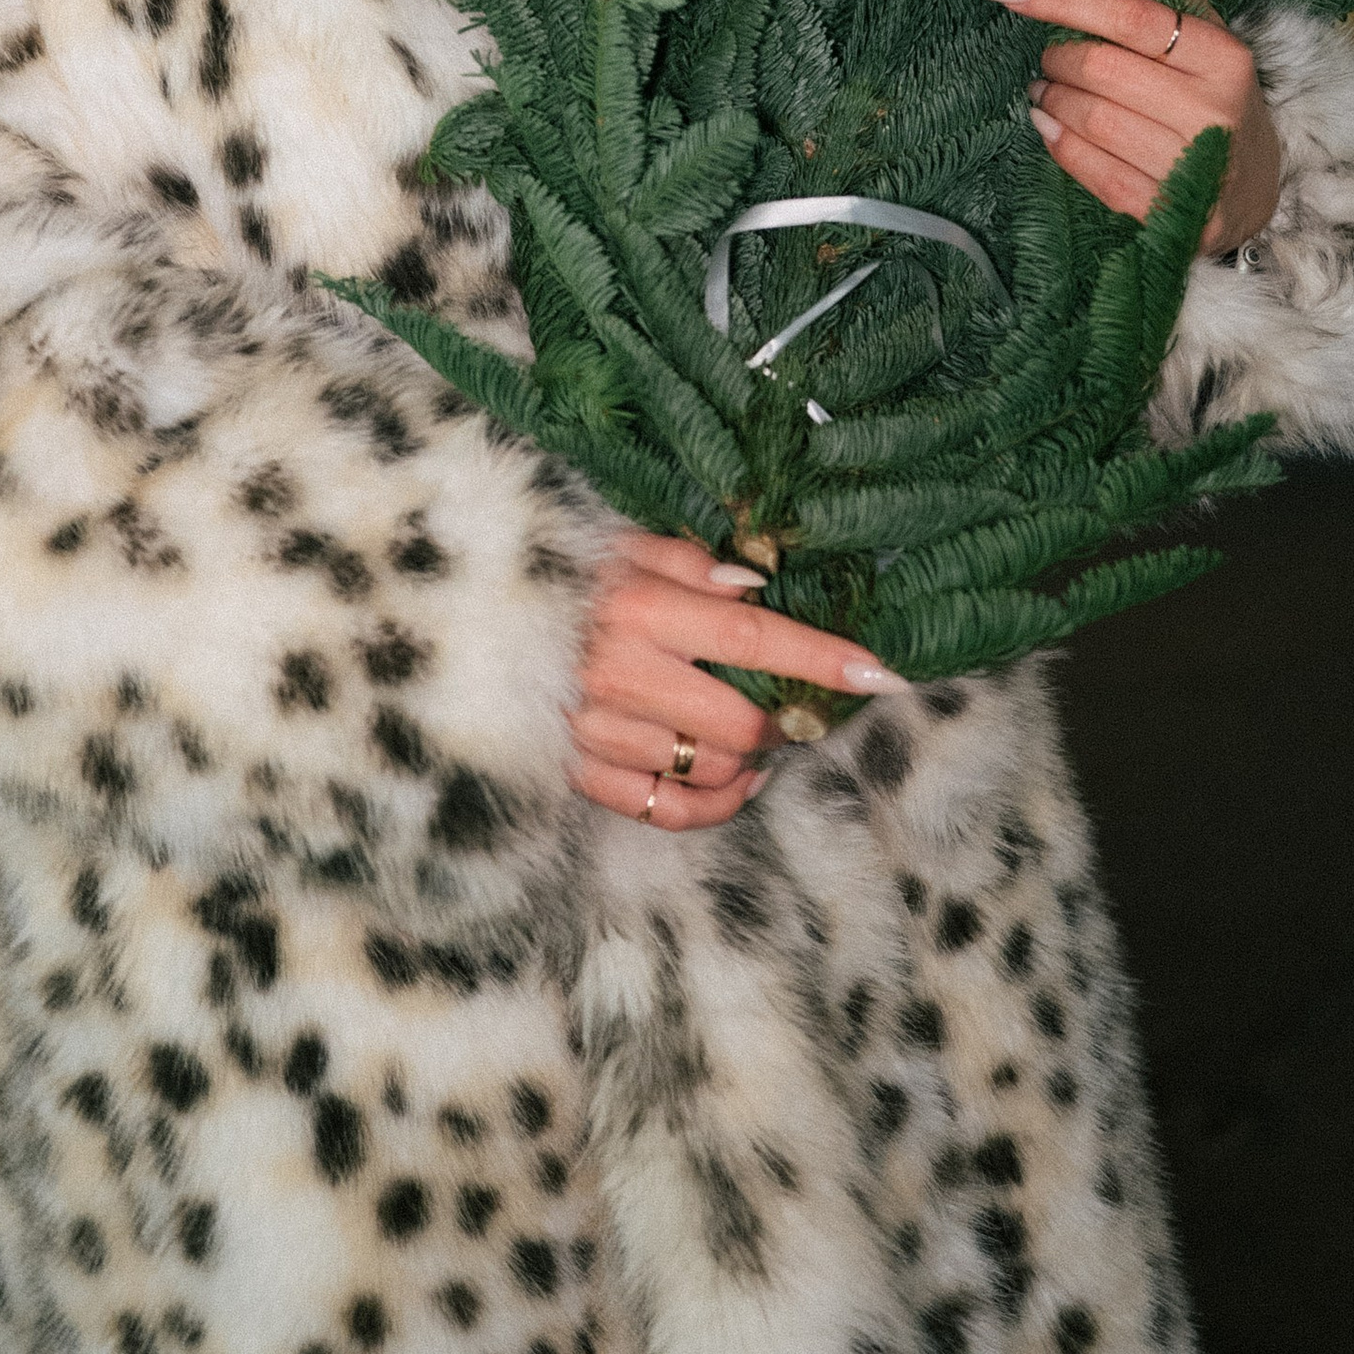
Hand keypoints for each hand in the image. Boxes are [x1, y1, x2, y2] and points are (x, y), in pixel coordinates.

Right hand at [568, 529, 907, 830]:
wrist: (473, 618)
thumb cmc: (556, 571)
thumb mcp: (621, 541)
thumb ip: (692, 561)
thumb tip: (758, 587)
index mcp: (635, 606)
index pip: (753, 637)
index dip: (822, 659)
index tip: (879, 673)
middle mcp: (617, 673)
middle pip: (739, 722)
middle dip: (785, 719)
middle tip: (796, 705)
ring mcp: (596, 732)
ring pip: (710, 771)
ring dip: (751, 759)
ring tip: (758, 735)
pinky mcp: (578, 773)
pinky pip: (667, 812)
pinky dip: (715, 804)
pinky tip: (733, 779)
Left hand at [971, 0, 1279, 256]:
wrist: (1255, 195)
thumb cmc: (1220, 100)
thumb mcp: (1208, 36)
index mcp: (1222, 56)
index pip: (1127, 14)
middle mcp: (1212, 109)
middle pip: (1099, 68)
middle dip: (1056, 60)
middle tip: (1047, 60)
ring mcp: (1193, 165)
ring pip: (1090, 119)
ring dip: (1050, 102)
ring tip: (1044, 93)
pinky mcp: (1170, 212)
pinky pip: (1092, 170)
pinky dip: (1059, 145)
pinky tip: (1048, 128)